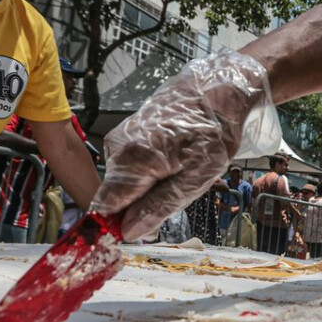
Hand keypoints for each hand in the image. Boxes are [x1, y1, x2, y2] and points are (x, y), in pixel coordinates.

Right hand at [91, 51, 280, 240]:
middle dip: (140, 206)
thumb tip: (129, 232)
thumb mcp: (196, 177)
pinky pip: (130, 166)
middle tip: (176, 191)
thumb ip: (159, 206)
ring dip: (147, 188)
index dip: (120, 225)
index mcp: (132, 160)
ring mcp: (120, 137)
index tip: (143, 230)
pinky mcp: (126, 133)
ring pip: (124, 182)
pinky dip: (149, 171)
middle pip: (116, 197)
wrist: (216, 90)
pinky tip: (172, 159)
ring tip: (179, 170)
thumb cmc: (212, 131)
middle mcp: (117, 148)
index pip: (104, 208)